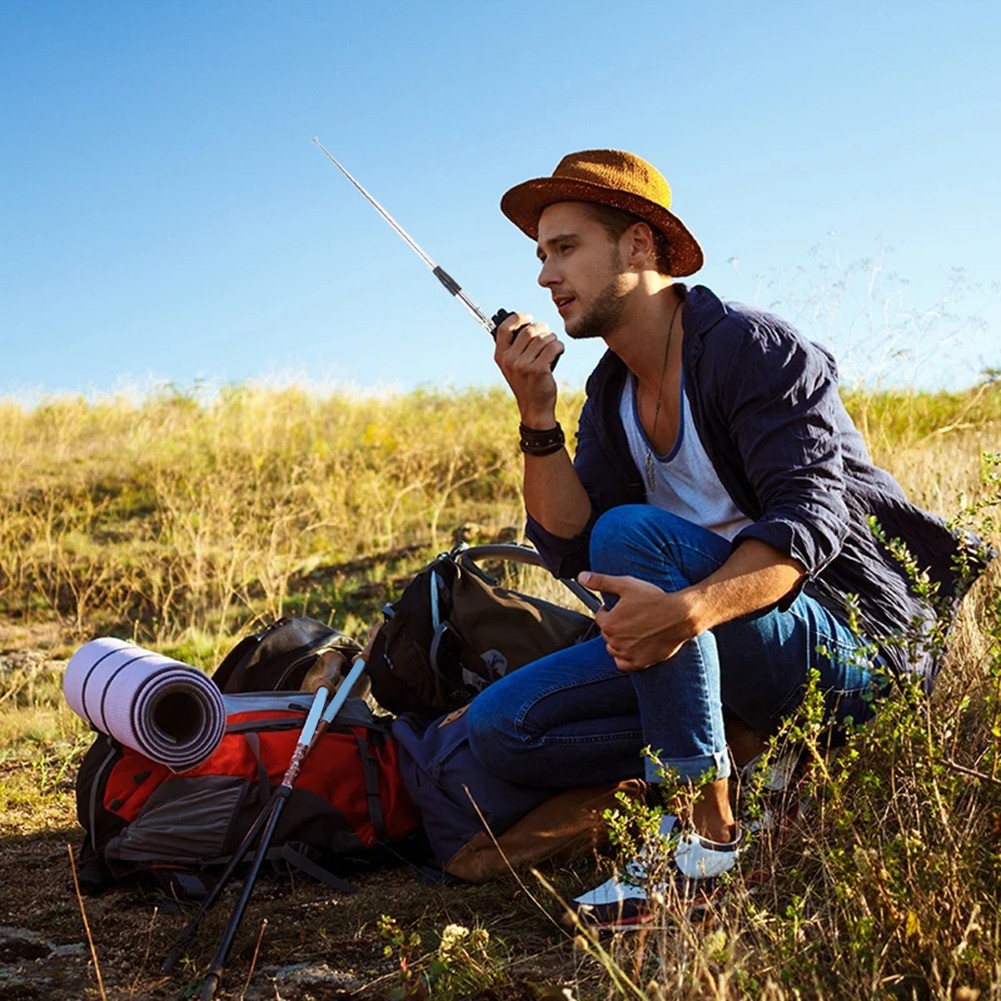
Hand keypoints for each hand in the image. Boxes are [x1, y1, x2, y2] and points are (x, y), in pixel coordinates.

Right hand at [493, 311, 563, 425]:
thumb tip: (526, 322)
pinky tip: (559, 351)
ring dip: (552, 338)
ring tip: (554, 346)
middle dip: (542, 328)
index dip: (517, 318)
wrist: (535, 408)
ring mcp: (523, 366)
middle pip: (529, 330)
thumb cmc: (527, 383)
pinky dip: (559, 346)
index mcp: (500, 356)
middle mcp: (510, 360)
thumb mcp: (513, 366)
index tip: (529, 318)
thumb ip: (515, 347)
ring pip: (543, 338)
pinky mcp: (539, 370)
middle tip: (548, 335)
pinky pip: (553, 347)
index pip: (504, 328)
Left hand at [578, 571, 700, 671]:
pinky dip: (624, 657)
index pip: (600, 617)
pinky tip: (632, 646)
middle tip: (629, 616)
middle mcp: (616, 641)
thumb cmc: (654, 599)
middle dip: (614, 624)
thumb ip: (601, 581)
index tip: (620, 606)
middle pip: (606, 633)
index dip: (609, 609)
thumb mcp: (626, 584)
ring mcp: (628, 653)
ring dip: (618, 640)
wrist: (680, 615)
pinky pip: (623, 664)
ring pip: (613, 649)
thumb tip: (582, 577)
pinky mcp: (641, 662)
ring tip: (632, 629)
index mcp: (609, 623)